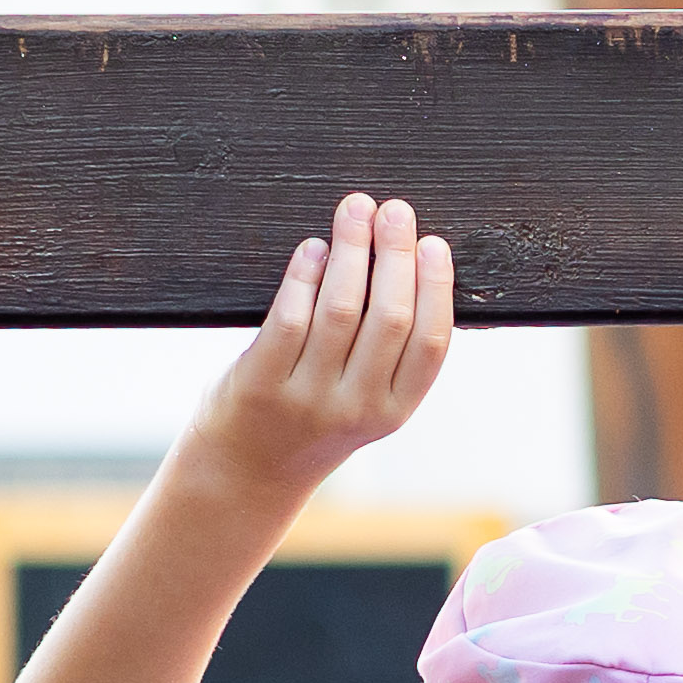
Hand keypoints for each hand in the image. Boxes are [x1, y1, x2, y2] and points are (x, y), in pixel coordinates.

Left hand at [197, 187, 456, 497]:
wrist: (247, 472)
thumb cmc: (313, 421)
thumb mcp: (368, 406)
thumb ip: (392, 355)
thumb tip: (411, 265)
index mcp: (393, 410)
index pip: (431, 342)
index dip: (436, 286)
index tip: (432, 242)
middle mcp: (355, 408)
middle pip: (389, 317)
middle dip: (395, 254)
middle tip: (395, 211)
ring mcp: (307, 398)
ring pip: (339, 310)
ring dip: (350, 250)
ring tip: (355, 211)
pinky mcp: (261, 384)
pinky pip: (289, 318)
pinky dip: (303, 276)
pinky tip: (312, 248)